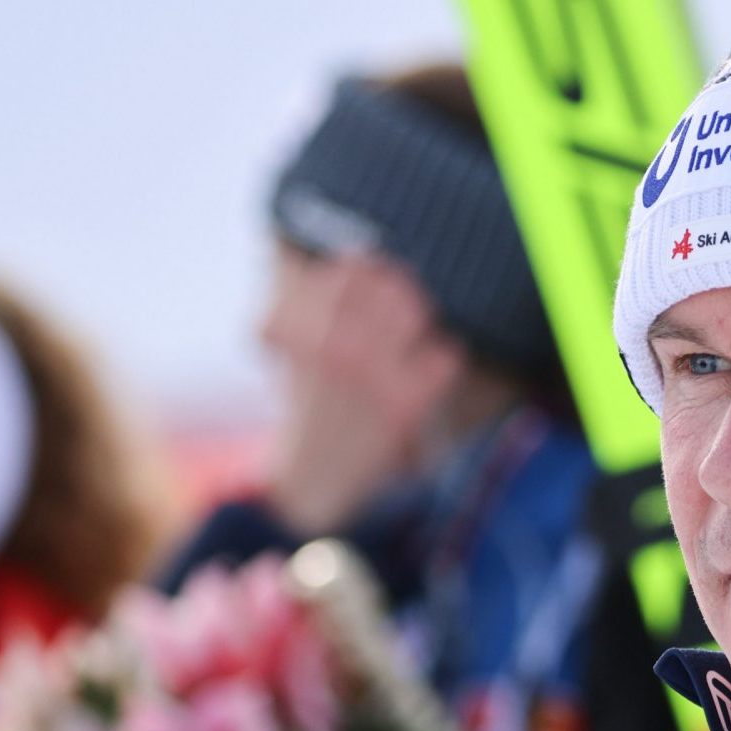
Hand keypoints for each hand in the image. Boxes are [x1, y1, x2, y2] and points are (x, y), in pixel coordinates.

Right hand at [262, 249, 464, 534]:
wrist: (314, 476)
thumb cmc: (306, 403)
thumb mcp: (286, 347)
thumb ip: (308, 300)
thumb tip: (354, 255)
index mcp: (302, 328)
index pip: (353, 268)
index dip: (370, 270)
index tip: (374, 279)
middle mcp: (335, 346)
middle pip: (392, 286)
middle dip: (402, 294)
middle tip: (402, 312)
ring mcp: (371, 375)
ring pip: (418, 314)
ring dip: (422, 323)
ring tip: (414, 338)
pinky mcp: (403, 405)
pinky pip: (445, 356)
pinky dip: (441, 361)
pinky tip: (426, 371)